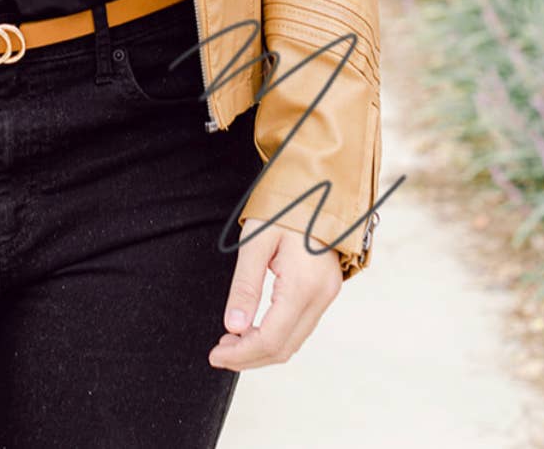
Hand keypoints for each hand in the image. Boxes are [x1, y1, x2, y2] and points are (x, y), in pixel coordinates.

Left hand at [208, 220, 342, 369]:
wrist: (318, 186)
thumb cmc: (284, 207)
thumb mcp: (256, 241)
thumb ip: (245, 287)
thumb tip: (233, 328)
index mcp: (303, 285)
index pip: (271, 339)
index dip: (241, 354)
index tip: (215, 355)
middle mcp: (321, 296)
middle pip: (284, 348)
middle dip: (249, 357)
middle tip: (219, 352)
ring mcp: (327, 295)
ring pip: (294, 341)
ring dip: (262, 348)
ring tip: (231, 341)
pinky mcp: (326, 290)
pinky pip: (300, 326)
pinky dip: (276, 335)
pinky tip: (254, 328)